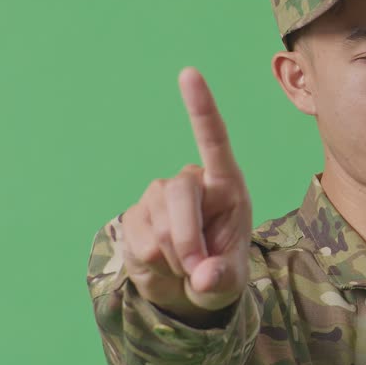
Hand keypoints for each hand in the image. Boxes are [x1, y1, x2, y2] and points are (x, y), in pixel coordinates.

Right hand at [120, 67, 252, 320]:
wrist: (186, 290)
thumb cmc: (219, 274)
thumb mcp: (230, 282)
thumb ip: (223, 279)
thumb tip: (204, 276)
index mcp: (226, 184)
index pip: (213, 139)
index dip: (201, 108)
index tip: (188, 74)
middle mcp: (191, 183)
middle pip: (178, 195)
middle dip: (186, 239)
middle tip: (197, 271)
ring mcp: (159, 197)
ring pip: (158, 225)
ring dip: (172, 257)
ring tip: (185, 265)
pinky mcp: (135, 216)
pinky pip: (139, 241)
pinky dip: (153, 263)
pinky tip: (163, 263)